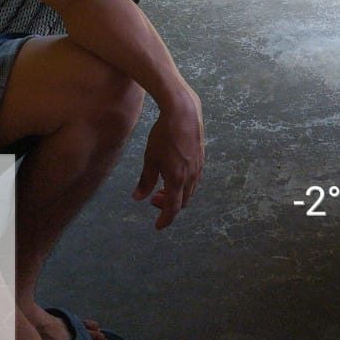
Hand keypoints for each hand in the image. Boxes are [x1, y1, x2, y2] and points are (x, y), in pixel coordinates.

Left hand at [133, 84, 204, 228]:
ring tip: (162, 187)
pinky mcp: (201, 158)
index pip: (172, 208)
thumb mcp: (150, 158)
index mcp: (177, 179)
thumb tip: (138, 198)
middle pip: (183, 201)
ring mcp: (198, 167)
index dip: (165, 219)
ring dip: (177, 194)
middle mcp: (191, 176)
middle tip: (154, 200)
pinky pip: (194, 179)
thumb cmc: (164, 135)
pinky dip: (184, 184)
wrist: (183, 113)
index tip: (158, 226)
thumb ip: (145, 180)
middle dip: (169, 205)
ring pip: (190, 191)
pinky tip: (174, 174)